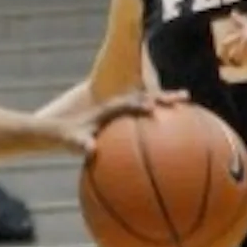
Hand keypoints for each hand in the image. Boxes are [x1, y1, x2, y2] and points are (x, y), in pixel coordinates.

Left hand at [56, 88, 188, 155]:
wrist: (60, 129)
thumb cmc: (66, 136)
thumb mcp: (71, 141)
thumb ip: (81, 143)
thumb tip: (90, 149)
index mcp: (107, 110)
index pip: (127, 104)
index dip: (140, 105)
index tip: (154, 108)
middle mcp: (117, 107)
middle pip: (145, 98)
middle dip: (164, 97)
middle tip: (185, 97)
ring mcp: (122, 111)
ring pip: (148, 104)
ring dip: (166, 102)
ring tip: (186, 104)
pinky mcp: (123, 118)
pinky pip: (144, 117)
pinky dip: (159, 117)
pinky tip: (173, 130)